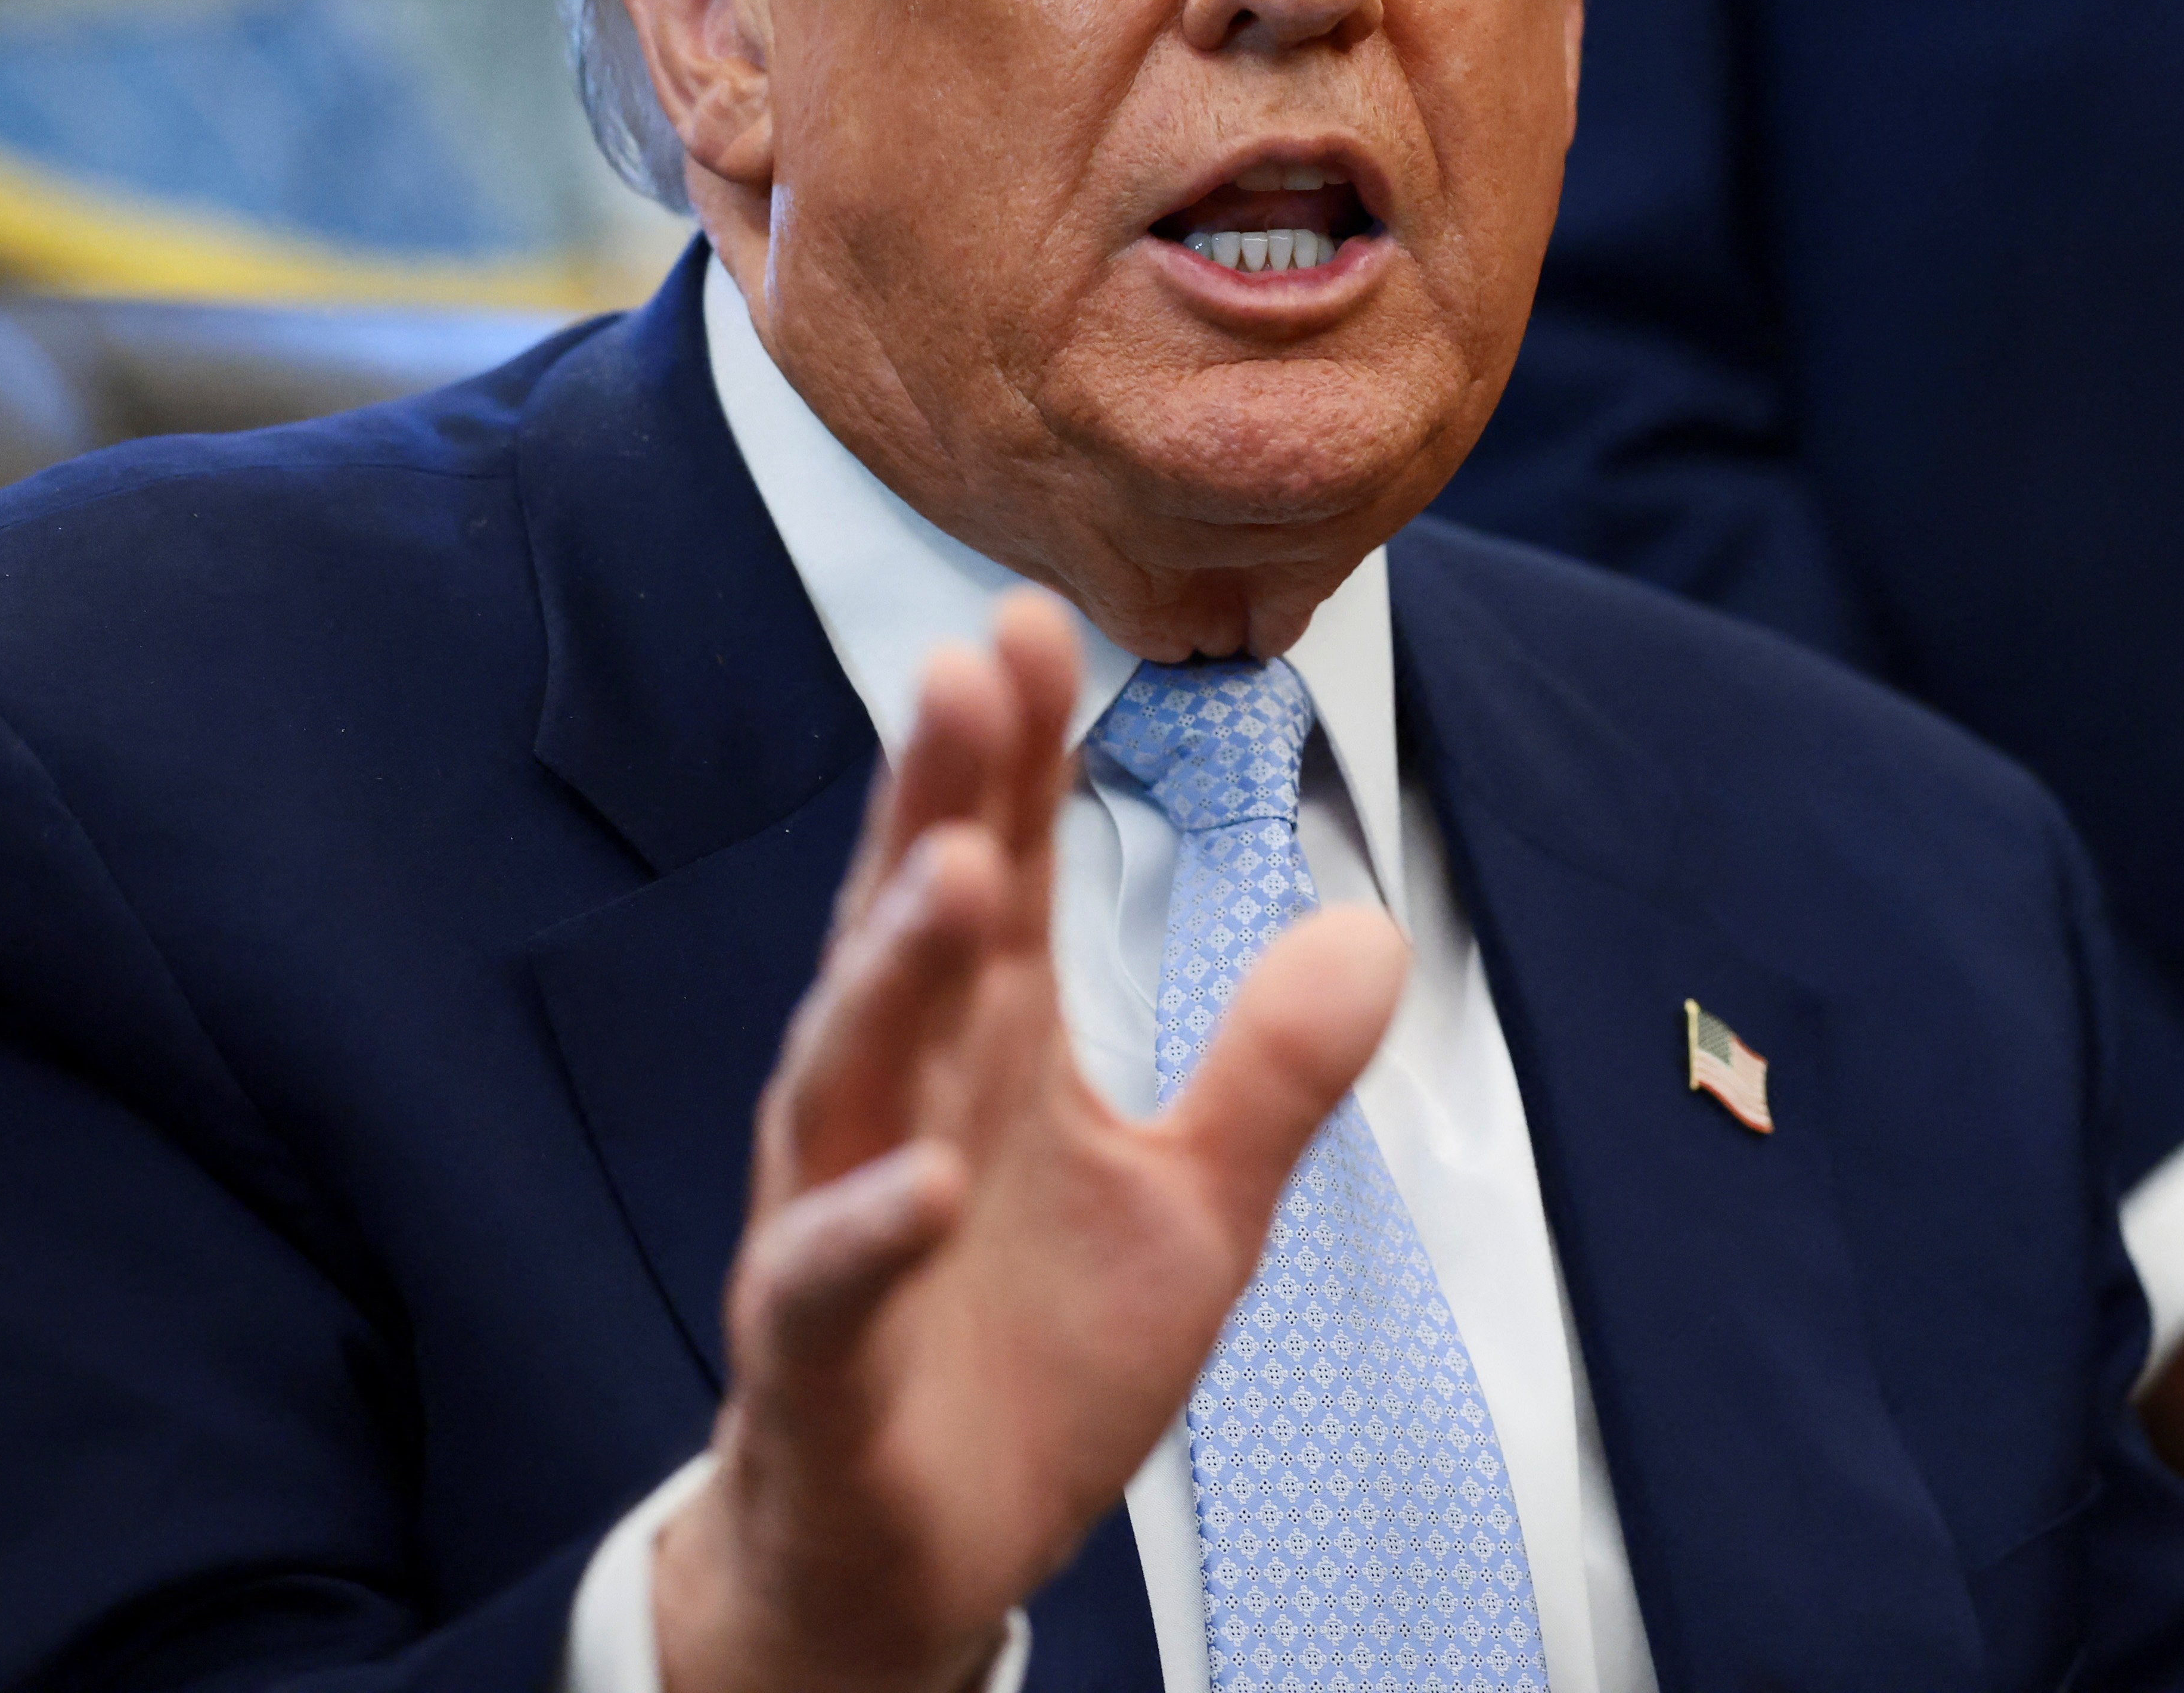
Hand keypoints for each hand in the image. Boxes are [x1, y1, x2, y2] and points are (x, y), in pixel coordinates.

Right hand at [654, 592, 1407, 1692]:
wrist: (912, 1562)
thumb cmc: (1030, 1361)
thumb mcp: (1197, 1205)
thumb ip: (1270, 1067)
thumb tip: (1368, 925)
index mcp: (987, 1054)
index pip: (1001, 870)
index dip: (1013, 753)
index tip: (1028, 621)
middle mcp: (899, 1109)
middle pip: (912, 930)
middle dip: (939, 798)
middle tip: (968, 668)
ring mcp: (839, 1225)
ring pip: (848, 1073)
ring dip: (897, 970)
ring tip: (961, 868)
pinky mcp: (815, 1360)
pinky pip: (826, 1281)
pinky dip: (871, 1228)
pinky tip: (933, 1179)